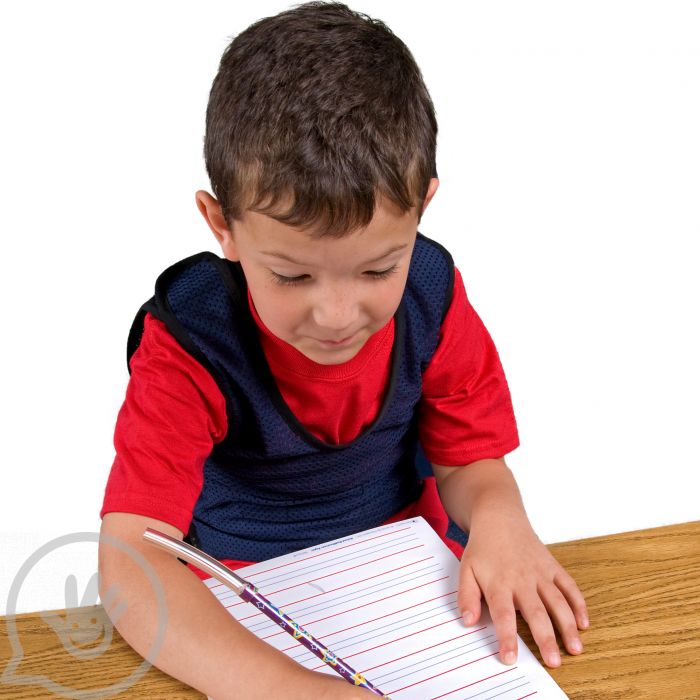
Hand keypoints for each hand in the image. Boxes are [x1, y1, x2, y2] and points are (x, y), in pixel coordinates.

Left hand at [458, 515, 588, 667]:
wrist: (499, 518)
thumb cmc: (483, 549)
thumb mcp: (466, 570)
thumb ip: (467, 597)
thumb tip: (467, 621)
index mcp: (499, 583)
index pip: (503, 614)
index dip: (507, 638)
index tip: (510, 658)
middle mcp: (522, 579)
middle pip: (536, 612)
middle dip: (546, 638)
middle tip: (553, 662)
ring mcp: (540, 572)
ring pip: (558, 601)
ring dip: (568, 626)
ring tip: (575, 649)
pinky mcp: (553, 566)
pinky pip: (569, 586)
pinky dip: (579, 604)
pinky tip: (583, 623)